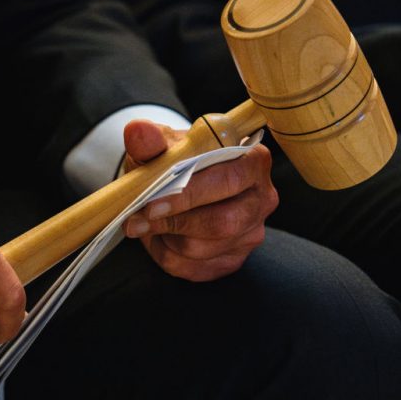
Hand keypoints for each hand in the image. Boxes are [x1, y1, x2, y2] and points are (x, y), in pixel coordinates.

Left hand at [121, 119, 277, 281]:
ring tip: (148, 223)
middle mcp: (262, 198)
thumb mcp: (161, 147)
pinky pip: (195, 268)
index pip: (229, 180)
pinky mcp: (233, 259)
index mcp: (252, 161)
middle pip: (222, 222)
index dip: (189, 195)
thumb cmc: (174, 161)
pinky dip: (167, 255)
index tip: (152, 203)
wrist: (173, 184)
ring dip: (166, 238)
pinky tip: (160, 237)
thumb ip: (150, 140)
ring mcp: (251, 232)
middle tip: (138, 219)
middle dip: (174, 222)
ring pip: (204, 249)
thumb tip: (138, 130)